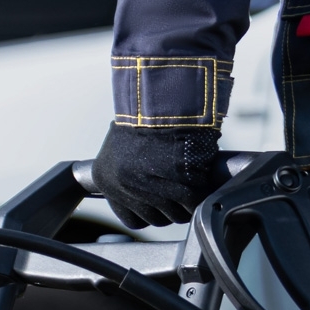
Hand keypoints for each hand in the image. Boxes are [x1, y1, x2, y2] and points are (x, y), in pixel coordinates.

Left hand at [90, 123, 226, 228]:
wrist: (163, 91)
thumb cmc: (146, 113)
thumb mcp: (124, 145)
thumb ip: (130, 172)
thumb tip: (147, 192)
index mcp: (107, 179)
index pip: (132, 219)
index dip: (150, 212)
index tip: (160, 202)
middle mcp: (125, 186)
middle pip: (157, 219)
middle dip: (171, 209)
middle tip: (181, 189)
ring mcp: (152, 186)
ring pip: (176, 214)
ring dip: (188, 203)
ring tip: (193, 184)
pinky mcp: (180, 179)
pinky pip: (195, 200)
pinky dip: (202, 193)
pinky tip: (203, 180)